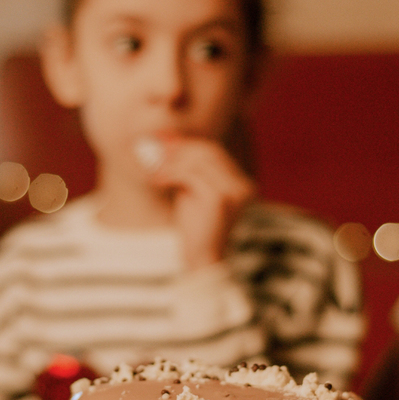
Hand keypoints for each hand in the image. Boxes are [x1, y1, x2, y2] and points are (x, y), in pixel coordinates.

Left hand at [148, 136, 254, 269]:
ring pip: (198, 160)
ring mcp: (234, 192)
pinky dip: (171, 173)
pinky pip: (190, 175)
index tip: (164, 141)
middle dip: (179, 149)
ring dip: (172, 162)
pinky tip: (158, 180)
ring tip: (155, 170)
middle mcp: (243, 186)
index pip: (214, 152)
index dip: (188, 144)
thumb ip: (186, 168)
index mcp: (241, 183)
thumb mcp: (191, 192)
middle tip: (156, 151)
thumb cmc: (195, 227)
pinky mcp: (219, 199)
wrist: (201, 258)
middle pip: (208, 151)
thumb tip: (167, 141)